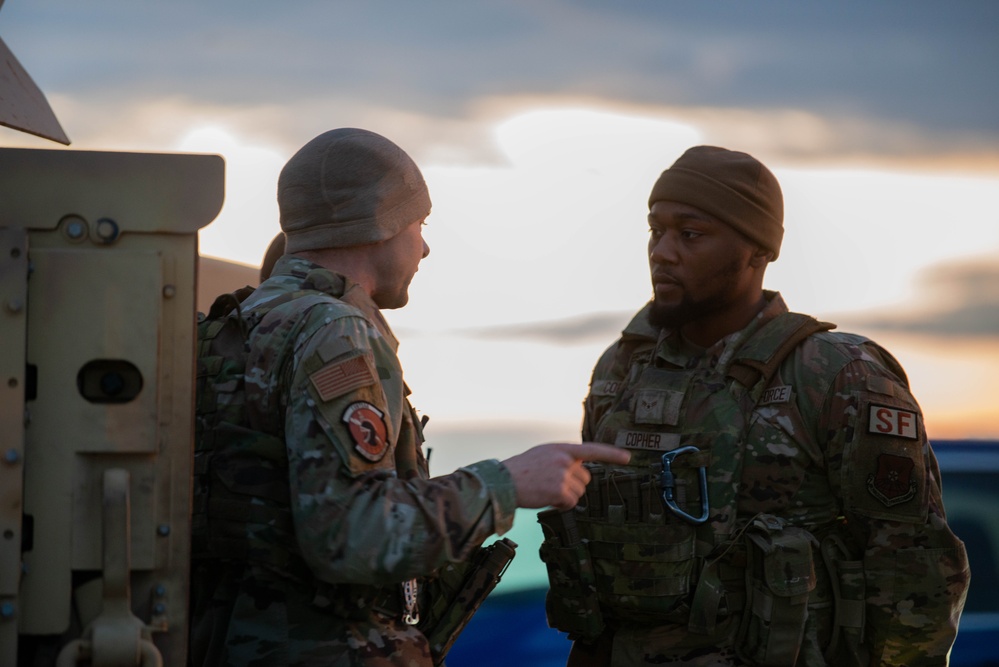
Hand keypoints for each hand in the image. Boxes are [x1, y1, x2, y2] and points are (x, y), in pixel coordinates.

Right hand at [501, 442, 630, 510]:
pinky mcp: (559, 490)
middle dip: (573, 485)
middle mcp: (565, 459)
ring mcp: (563, 475)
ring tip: (545, 490)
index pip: (592, 449)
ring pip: (579, 493)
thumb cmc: (521, 470)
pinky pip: (570, 503)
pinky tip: (545, 498)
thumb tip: (579, 469)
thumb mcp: (543, 454)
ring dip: (566, 496)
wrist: (503, 482)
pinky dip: (560, 505)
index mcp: (561, 448)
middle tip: (551, 484)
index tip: (628, 458)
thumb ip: (563, 458)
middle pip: (585, 479)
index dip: (612, 454)